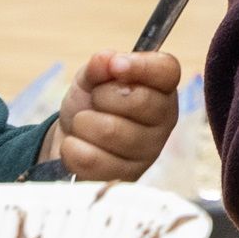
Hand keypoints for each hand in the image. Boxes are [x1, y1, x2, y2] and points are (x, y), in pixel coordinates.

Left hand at [50, 49, 181, 179]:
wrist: (71, 139)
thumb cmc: (90, 104)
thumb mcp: (92, 77)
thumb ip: (100, 65)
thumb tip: (108, 60)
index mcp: (161, 89)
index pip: (167, 71)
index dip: (142, 66)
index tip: (115, 66)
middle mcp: (163, 121)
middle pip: (139, 101)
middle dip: (103, 96)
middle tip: (96, 100)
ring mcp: (148, 152)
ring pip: (111, 131)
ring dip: (84, 123)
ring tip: (84, 124)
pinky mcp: (126, 177)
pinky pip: (93, 159)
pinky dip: (73, 148)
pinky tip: (77, 145)